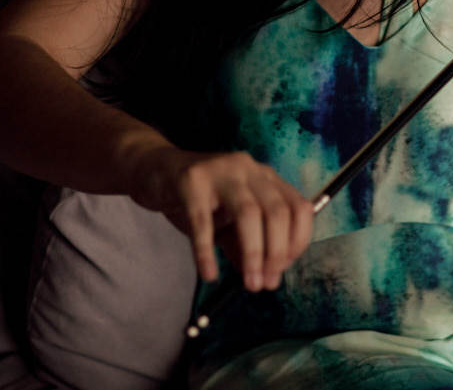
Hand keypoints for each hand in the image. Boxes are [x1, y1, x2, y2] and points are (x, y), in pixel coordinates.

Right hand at [128, 147, 313, 290]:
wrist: (153, 171)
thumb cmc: (197, 199)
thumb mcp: (228, 223)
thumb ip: (246, 246)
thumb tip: (266, 278)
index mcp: (266, 177)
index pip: (299, 207)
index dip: (297, 241)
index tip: (283, 269)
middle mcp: (249, 169)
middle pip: (277, 211)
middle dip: (275, 253)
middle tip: (264, 284)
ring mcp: (221, 171)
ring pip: (248, 214)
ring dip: (253, 254)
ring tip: (249, 284)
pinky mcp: (191, 181)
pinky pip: (203, 220)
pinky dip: (207, 251)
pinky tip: (209, 274)